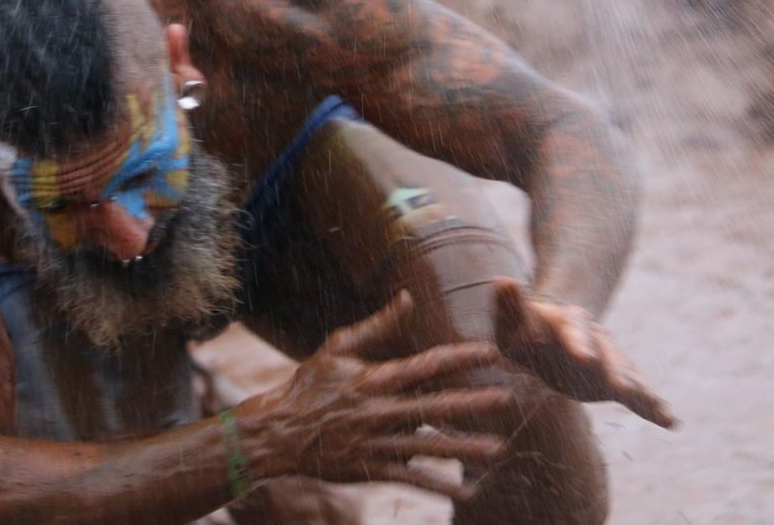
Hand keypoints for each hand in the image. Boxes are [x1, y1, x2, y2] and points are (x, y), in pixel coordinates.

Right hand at [245, 291, 514, 501]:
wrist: (280, 432)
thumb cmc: (312, 384)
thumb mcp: (339, 347)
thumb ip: (378, 325)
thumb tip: (407, 297)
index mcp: (374, 378)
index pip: (424, 365)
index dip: (459, 358)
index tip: (490, 351)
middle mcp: (379, 410)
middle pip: (433, 407)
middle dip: (472, 404)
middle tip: (507, 400)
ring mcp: (376, 442)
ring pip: (428, 446)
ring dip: (465, 449)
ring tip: (498, 450)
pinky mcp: (372, 468)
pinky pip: (411, 478)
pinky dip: (439, 484)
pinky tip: (467, 489)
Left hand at [492, 278, 675, 428]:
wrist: (550, 333)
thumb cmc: (526, 328)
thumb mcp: (514, 318)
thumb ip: (509, 304)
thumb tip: (503, 280)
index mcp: (568, 322)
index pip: (574, 330)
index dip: (578, 342)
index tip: (582, 357)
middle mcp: (595, 339)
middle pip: (608, 354)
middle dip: (615, 371)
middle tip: (622, 388)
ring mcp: (608, 360)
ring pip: (627, 373)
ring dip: (639, 390)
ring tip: (656, 406)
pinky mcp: (615, 381)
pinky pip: (637, 394)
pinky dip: (653, 407)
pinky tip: (671, 422)